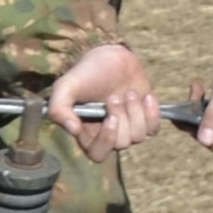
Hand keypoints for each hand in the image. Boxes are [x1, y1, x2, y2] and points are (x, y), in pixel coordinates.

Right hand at [52, 42, 162, 159]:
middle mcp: (108, 135)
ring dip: (136, 112)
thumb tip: (73, 129)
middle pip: (122, 143)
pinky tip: (146, 97)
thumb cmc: (85, 74)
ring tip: (128, 92)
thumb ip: (59, 107)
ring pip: (139, 136)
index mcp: (87, 133)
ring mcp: (128, 128)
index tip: (110, 119)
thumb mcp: (66, 86)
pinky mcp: (145, 120)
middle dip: (121, 117)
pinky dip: (152, 113)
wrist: (110, 58)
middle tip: (113, 96)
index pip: (98, 154)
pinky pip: (154, 129)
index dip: (107, 141)